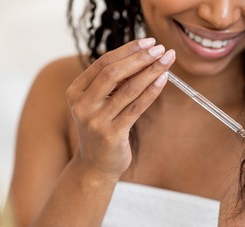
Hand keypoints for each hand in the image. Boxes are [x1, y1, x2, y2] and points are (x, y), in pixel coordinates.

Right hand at [66, 38, 175, 179]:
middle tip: (161, 48)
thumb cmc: (100, 130)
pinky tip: (163, 79)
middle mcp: (82, 105)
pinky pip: (136, 107)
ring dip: (151, 71)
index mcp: (76, 91)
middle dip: (140, 58)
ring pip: (128, 89)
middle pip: (113, 73)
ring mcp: (95, 121)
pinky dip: (151, 91)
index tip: (148, 42)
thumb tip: (141, 58)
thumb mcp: (98, 104)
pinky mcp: (112, 134)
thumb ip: (111, 84)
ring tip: (168, 60)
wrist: (94, 166)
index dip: (128, 50)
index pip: (103, 63)